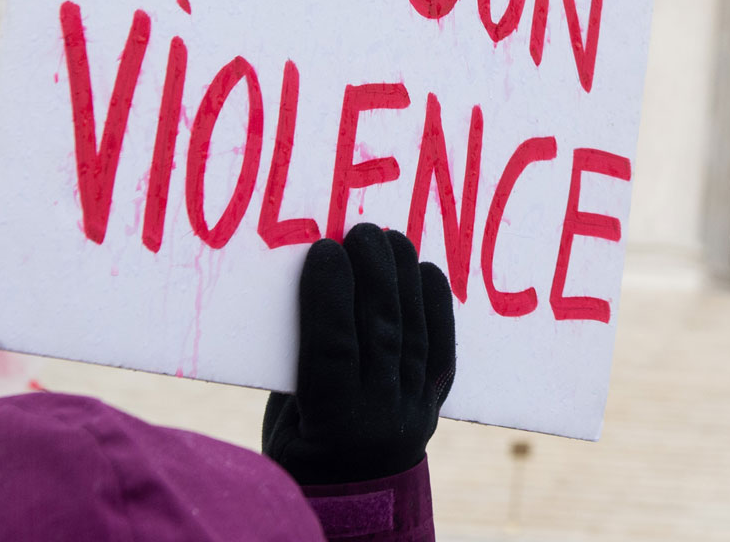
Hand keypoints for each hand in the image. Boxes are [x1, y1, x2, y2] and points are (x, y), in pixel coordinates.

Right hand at [262, 224, 455, 485]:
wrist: (354, 500)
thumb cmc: (299, 453)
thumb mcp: (286, 420)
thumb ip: (300, 364)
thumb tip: (310, 292)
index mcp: (331, 426)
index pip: (333, 349)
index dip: (328, 296)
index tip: (323, 249)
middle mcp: (382, 416)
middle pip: (382, 332)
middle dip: (374, 275)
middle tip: (363, 231)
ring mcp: (416, 408)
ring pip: (416, 333)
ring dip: (405, 280)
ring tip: (393, 238)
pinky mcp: (436, 400)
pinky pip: (443, 347)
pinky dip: (438, 305)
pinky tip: (430, 271)